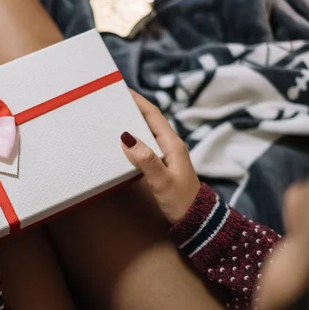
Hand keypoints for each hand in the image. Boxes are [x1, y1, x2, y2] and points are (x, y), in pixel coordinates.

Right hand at [121, 91, 200, 223]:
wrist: (197, 219)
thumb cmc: (181, 200)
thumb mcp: (162, 180)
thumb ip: (146, 159)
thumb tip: (126, 137)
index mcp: (172, 144)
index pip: (153, 115)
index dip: (138, 101)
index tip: (122, 89)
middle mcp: (170, 146)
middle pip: (149, 120)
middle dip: (132, 108)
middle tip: (112, 101)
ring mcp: (167, 155)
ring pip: (146, 133)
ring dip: (132, 124)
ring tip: (112, 118)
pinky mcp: (162, 165)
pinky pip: (145, 146)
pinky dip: (133, 140)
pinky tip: (122, 144)